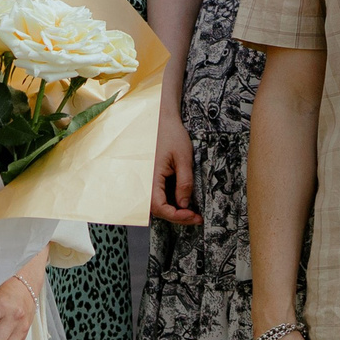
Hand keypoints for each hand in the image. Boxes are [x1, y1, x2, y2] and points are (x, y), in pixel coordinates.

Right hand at [151, 110, 200, 225]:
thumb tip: (185, 205)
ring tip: (191, 213)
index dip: (177, 215)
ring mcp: (145, 181)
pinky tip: (182, 203)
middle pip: (157, 210)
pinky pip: (155, 197)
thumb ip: (184, 183)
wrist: (160, 121)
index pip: (159, 207)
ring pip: (155, 206)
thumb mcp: (184, 159)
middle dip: (177, 217)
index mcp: (150, 176)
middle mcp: (143, 181)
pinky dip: (168, 203)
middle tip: (196, 218)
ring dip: (172, 212)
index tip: (194, 216)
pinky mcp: (148, 179)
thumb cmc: (171, 136)